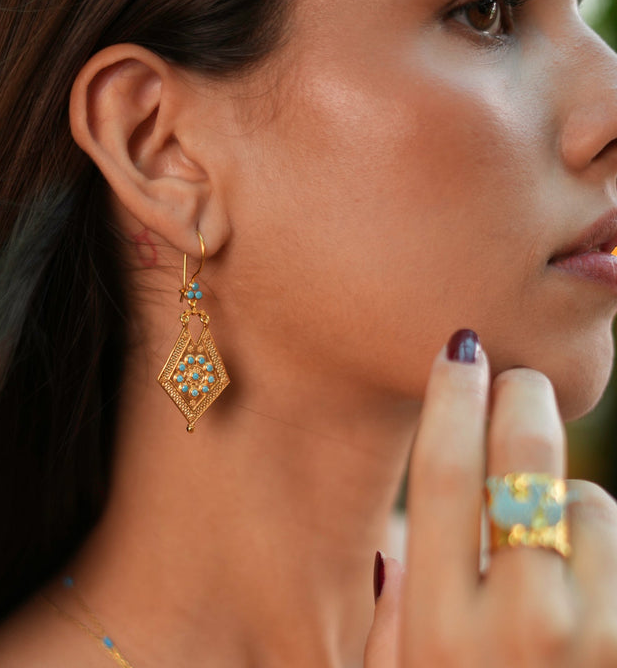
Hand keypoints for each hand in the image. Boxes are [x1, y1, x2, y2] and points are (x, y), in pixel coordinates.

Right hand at [365, 331, 616, 666]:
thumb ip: (392, 616)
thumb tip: (396, 542)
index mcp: (441, 628)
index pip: (442, 474)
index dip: (450, 399)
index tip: (459, 348)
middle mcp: (522, 628)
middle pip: (523, 466)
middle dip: (519, 403)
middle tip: (517, 379)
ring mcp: (600, 637)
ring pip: (589, 504)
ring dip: (569, 507)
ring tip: (553, 551)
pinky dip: (607, 550)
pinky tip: (592, 593)